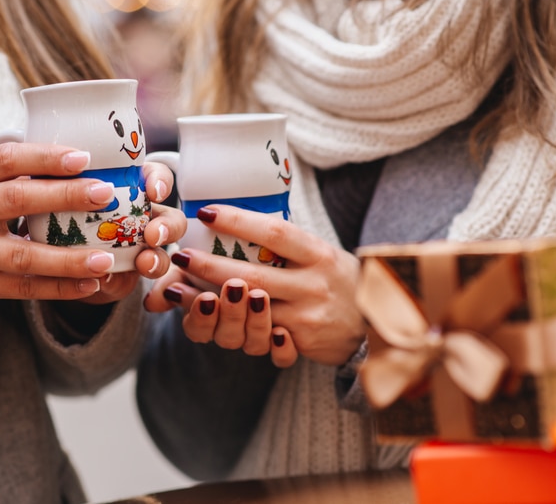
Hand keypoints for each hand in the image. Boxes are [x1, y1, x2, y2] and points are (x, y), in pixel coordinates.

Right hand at [0, 142, 130, 305]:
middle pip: (16, 200)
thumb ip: (12, 171)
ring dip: (69, 259)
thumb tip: (81, 159)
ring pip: (23, 255)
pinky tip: (90, 284)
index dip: (44, 157)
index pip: (5, 159)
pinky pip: (23, 288)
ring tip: (106, 258)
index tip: (83, 157)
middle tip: (106, 194)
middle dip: (65, 196)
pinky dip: (59, 288)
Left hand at [77, 161, 186, 304]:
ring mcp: (148, 246)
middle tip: (153, 235)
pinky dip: (161, 288)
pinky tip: (154, 297)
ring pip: (167, 251)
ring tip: (145, 265)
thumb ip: (76, 240)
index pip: (153, 176)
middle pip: (170, 214)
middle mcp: (144, 216)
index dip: (159, 181)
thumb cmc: (68, 239)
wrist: (73, 275)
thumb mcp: (65, 233)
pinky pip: (165, 280)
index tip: (154, 191)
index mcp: (127, 190)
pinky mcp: (147, 273)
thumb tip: (91, 258)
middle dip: (167, 224)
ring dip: (161, 256)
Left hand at [144, 205, 365, 366]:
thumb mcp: (321, 253)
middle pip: (254, 275)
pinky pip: (260, 337)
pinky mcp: (302, 342)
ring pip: (250, 310)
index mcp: (318, 253)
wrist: (376, 324)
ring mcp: (307, 316)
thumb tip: (232, 222)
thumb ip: (285, 244)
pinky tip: (206, 319)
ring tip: (178, 289)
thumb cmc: (337, 280)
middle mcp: (314, 283)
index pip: (275, 233)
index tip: (205, 212)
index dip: (238, 222)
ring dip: (209, 301)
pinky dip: (230, 326)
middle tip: (179, 256)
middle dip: (210, 266)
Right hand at [145, 272, 298, 367]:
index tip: (205, 297)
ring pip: (255, 344)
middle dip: (230, 312)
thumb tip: (151, 301)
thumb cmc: (233, 261)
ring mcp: (264, 336)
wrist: (288, 271)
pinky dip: (282, 349)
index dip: (201, 316)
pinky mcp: (295, 341)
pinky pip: (285, 357)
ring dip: (255, 321)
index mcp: (210, 318)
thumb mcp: (199, 268)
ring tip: (259, 295)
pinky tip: (283, 333)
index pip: (199, 328)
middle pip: (228, 336)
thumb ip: (175, 280)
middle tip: (235, 286)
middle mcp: (235, 331)